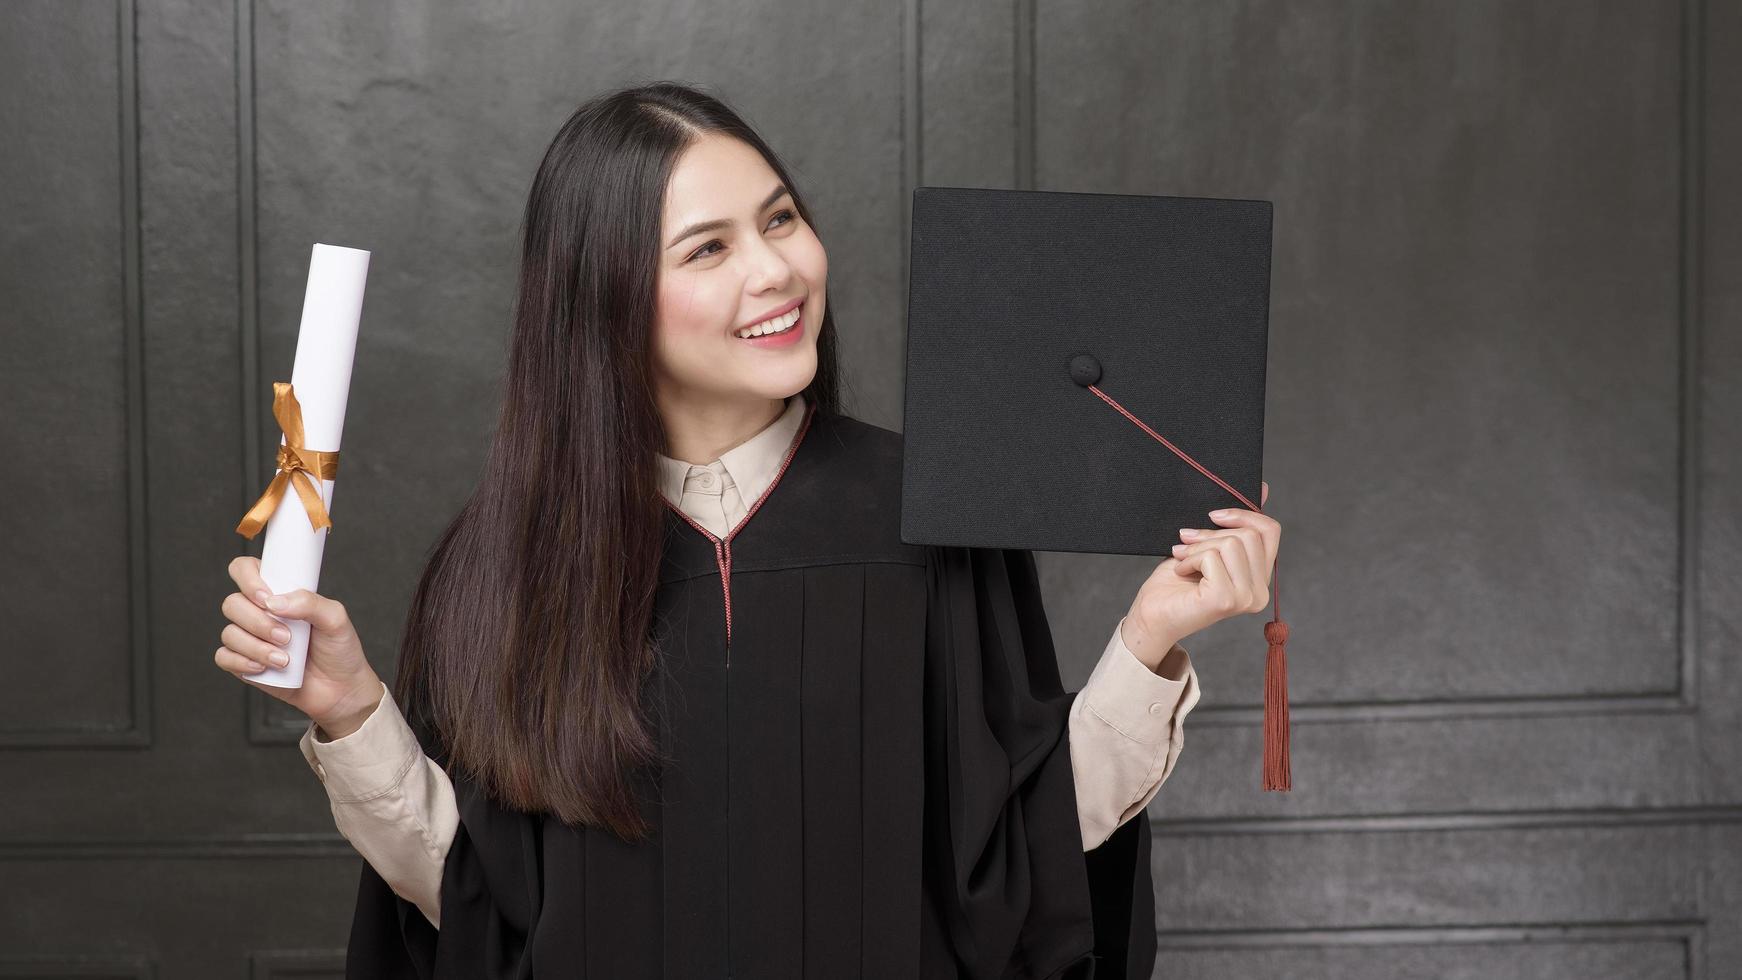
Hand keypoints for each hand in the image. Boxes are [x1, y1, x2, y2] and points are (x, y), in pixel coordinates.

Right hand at [215, 555, 382, 735]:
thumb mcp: (335, 619)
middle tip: (286, 637)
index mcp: (279, 593)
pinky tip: (265, 668)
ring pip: (229, 633)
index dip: (248, 579)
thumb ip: (310, 602)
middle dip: (258, 622)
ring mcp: (250, 638)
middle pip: (232, 604)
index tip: (266, 598)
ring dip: (256, 647)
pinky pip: (224, 657)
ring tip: (284, 660)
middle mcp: (259, 612)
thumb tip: (275, 601)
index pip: (246, 569)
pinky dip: (242, 662)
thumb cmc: (339, 649)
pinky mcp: (244, 663)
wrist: (341, 689)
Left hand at [1123, 482, 1280, 660]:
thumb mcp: (1207, 547)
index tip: (1213, 515)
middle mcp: (1259, 593)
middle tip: (1185, 542)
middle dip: (1210, 533)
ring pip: (1230, 544)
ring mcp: (1246, 598)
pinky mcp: (1226, 600)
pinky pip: (1212, 558)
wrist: (1151, 616)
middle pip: (1248, 535)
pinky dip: (1189, 558)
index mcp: (1259, 579)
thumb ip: (1232, 527)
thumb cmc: (1176, 583)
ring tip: (1182, 559)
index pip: (1270, 531)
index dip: (1244, 514)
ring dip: (1197, 547)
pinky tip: (1180, 571)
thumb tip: (1262, 488)